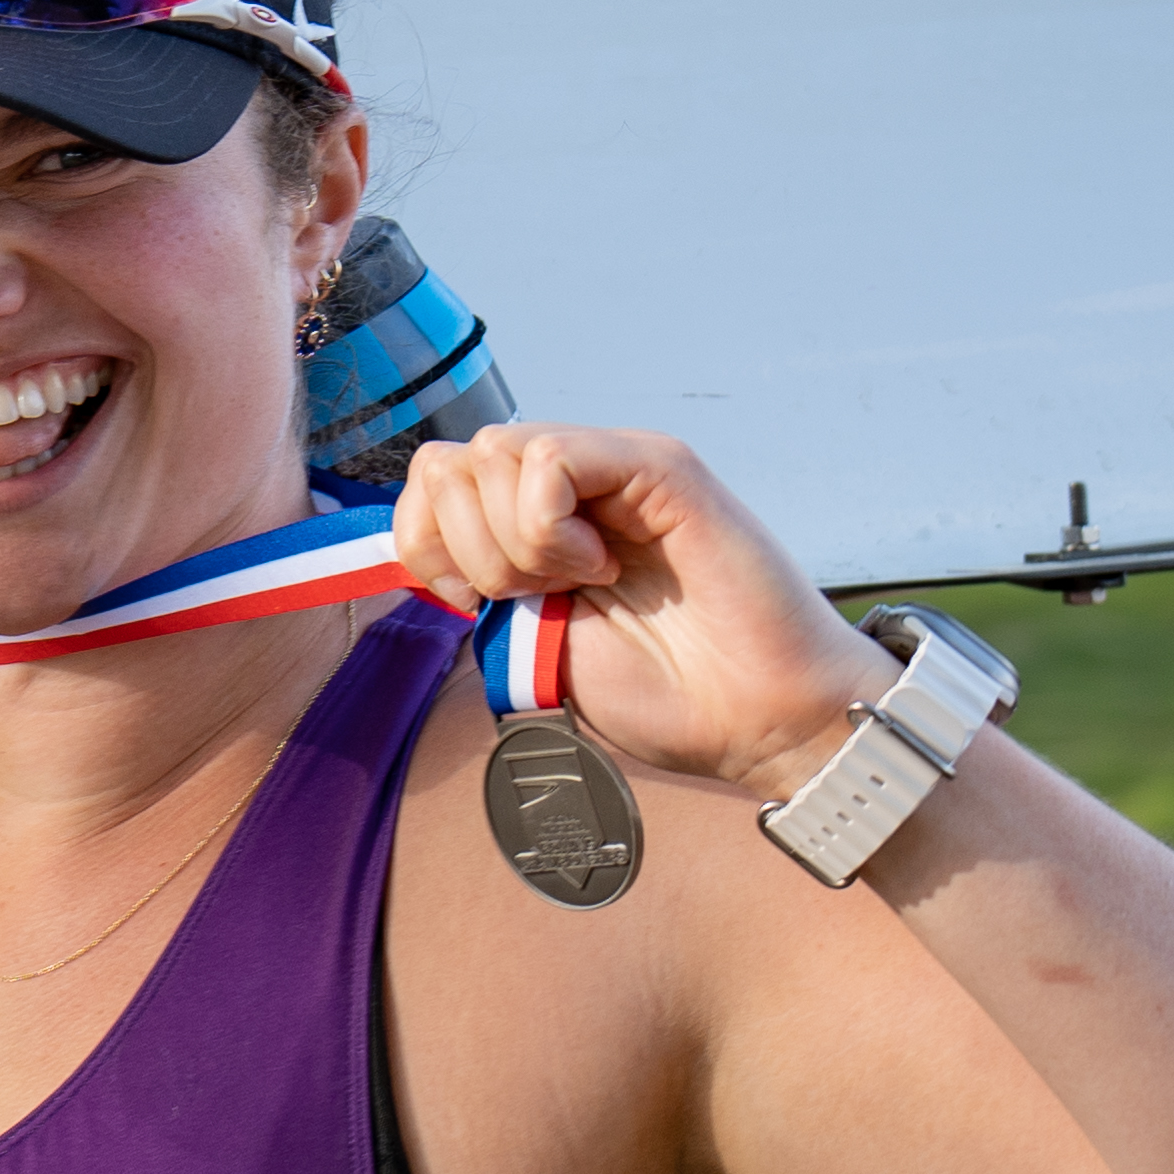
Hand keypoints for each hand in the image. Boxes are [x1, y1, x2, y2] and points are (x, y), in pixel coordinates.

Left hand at [392, 425, 893, 795]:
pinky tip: (601, 567)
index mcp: (536, 524)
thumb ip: (482, 592)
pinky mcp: (657, 465)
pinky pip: (548, 455)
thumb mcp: (535, 648)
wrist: (756, 722)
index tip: (471, 604)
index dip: (424, 544)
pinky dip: (549, 526)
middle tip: (536, 597)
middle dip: (465, 549)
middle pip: (447, 462)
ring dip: (511, 542)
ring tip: (579, 584)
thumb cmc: (666, 697)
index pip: (430, 482)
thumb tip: (417, 552)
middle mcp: (571, 484)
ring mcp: (613, 469)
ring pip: (489, 452)